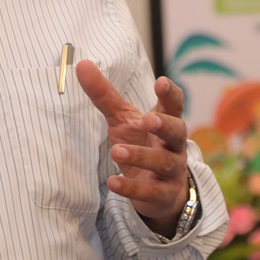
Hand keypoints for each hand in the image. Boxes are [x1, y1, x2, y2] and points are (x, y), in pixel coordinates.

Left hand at [75, 61, 189, 235]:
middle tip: (149, 119)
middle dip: (164, 125)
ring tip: (116, 152)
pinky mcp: (163, 194)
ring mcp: (171, 170)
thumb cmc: (142, 143)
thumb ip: (105, 95)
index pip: (173, 104)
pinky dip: (131, 188)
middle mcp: (174, 144)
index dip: (170, 93)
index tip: (161, 82)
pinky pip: (150, 192)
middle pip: (177, 132)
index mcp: (166, 121)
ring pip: (162, 162)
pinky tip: (113, 183)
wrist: (159, 189)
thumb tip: (82, 64)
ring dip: (140, 156)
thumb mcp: (122, 119)